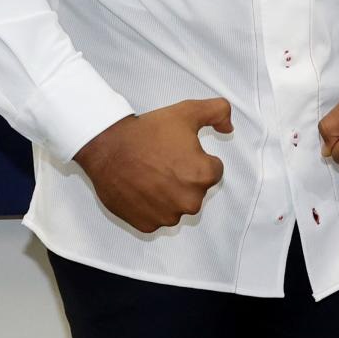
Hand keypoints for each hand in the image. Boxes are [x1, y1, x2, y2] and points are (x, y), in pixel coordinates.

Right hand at [73, 98, 229, 232]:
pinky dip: (153, 208)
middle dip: (186, 179)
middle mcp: (189, 201)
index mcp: (203, 175)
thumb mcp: (188, 112)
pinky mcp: (147, 225)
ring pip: (178, 206)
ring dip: (170, 195)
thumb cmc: (148, 131)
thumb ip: (218, 112)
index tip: (180, 152)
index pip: (213, 170)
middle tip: (164, 163)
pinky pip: (158, 218)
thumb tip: (229, 128)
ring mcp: (167, 216)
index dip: (197, 159)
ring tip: (151, 176)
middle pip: (197, 190)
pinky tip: (142, 190)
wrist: (108, 148)